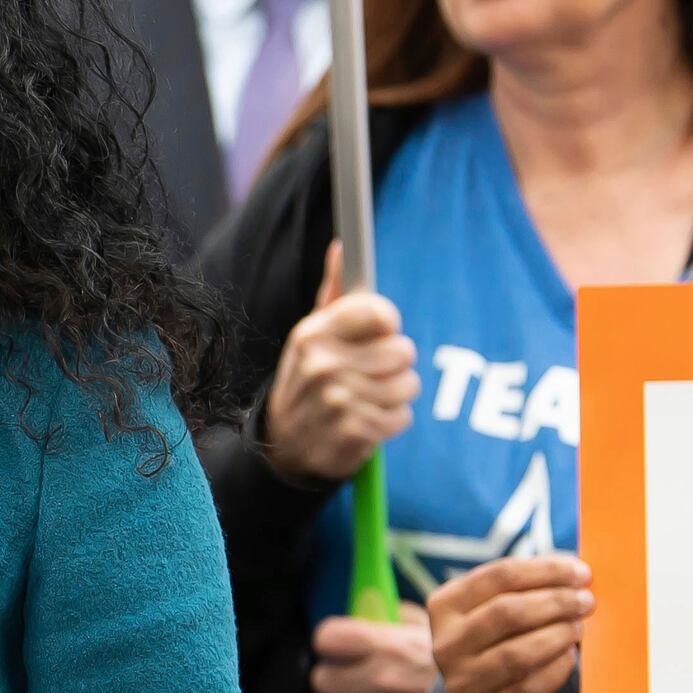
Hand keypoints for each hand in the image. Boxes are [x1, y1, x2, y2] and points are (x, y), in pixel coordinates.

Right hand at [259, 244, 416, 485]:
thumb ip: (335, 293)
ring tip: (368, 399)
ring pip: (407, 385)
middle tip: (370, 374)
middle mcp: (323, 364)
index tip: (379, 335)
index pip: (379, 313)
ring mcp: (337, 400)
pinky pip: (402, 418)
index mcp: (313, 333)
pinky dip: (391, 422)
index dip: (387, 326)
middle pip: (402, 351)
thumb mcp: (312, 335)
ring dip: (396, 396)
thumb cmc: (309, 379)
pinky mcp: (353, 431)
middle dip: (394, 365)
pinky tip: (367, 421)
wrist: (285, 445)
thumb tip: (342, 247)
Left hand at [314, 607, 437, 692]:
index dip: (330, 642)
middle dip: (333, 676)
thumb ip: (401, 618)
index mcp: (386, 644)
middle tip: (349, 676)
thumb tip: (378, 611)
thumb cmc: (463, 663)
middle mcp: (377, 678)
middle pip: (321, 678)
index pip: (327, 638)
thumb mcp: (435, 629)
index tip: (339, 646)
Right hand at [425, 555, 594, 692]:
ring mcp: (463, 682)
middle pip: (506, 612)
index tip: (580, 571)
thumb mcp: (498, 607)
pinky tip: (569, 656)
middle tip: (586, 601)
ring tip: (578, 628)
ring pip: (518, 653)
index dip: (545, 570)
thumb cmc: (501, 639)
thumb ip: (529, 584)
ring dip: (558, 635)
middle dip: (555, 602)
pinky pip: (531, 687)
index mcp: (445, 605)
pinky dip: (558, 668)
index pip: (498, 576)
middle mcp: (447, 643)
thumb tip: (574, 568)